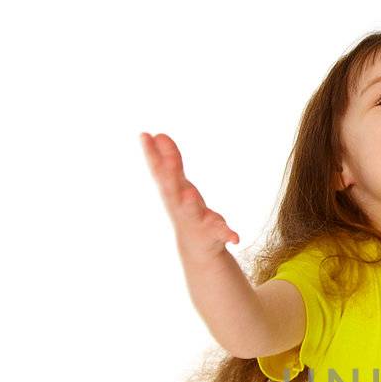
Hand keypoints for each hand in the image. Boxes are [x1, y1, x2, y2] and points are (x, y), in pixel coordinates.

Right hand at [139, 131, 239, 260]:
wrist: (195, 247)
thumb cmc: (183, 208)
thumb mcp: (177, 183)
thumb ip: (170, 159)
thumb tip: (158, 134)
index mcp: (171, 192)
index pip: (159, 171)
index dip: (151, 153)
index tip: (144, 134)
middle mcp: (179, 206)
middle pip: (171, 190)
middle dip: (169, 176)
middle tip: (167, 158)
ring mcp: (196, 220)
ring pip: (192, 212)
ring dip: (189, 203)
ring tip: (190, 193)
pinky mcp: (213, 233)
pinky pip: (221, 233)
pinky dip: (228, 234)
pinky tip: (236, 237)